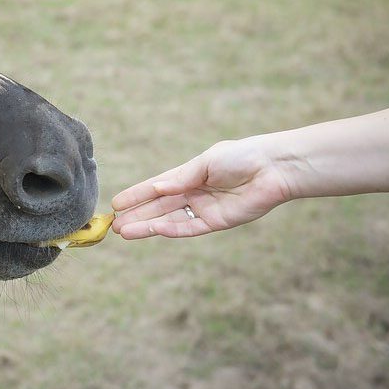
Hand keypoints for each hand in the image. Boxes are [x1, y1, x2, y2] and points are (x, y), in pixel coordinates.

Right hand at [111, 138, 293, 238]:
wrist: (273, 168)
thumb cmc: (241, 157)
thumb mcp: (205, 162)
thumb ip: (181, 178)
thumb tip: (156, 189)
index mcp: (188, 176)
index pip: (156, 188)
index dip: (136, 195)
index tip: (116, 203)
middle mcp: (193, 193)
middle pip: (158, 207)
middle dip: (137, 215)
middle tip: (115, 225)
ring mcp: (204, 209)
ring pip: (169, 220)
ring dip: (148, 226)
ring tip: (126, 231)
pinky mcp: (217, 221)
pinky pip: (190, 228)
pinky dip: (172, 230)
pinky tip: (155, 230)